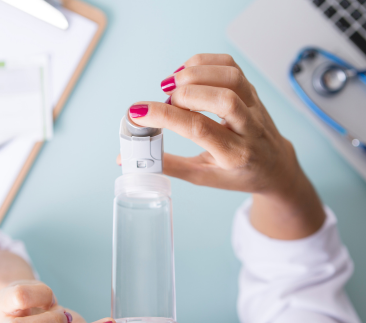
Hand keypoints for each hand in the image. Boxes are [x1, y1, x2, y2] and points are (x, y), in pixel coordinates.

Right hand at [123, 53, 300, 194]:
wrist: (273, 166)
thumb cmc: (236, 174)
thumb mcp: (202, 177)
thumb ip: (169, 166)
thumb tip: (131, 159)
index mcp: (233, 155)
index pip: (198, 129)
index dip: (165, 116)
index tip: (138, 112)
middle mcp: (248, 128)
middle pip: (222, 99)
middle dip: (185, 94)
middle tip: (165, 100)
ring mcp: (253, 106)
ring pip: (230, 77)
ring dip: (195, 74)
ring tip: (173, 85)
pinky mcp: (252, 90)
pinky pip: (231, 66)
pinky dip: (205, 63)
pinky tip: (187, 74)